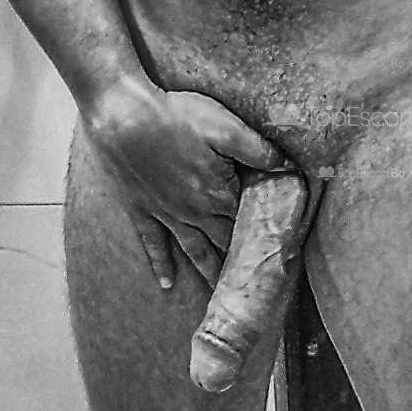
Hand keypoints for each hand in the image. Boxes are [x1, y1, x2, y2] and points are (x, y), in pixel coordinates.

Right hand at [83, 76, 290, 290]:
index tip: (277, 258)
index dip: (264, 238)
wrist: (121, 118)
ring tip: (219, 293)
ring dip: (208, 271)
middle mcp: (194, 211)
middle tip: (253, 287)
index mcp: (218, 194)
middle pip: (224, 243)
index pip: (249, 223)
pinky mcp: (142, 209)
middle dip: (239, 264)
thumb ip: (260, 150)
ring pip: (194, 250)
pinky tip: (167, 283)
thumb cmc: (176, 117)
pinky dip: (161, 264)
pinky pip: (153, 244)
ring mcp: (166, 213)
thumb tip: (290, 167)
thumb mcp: (226, 127)